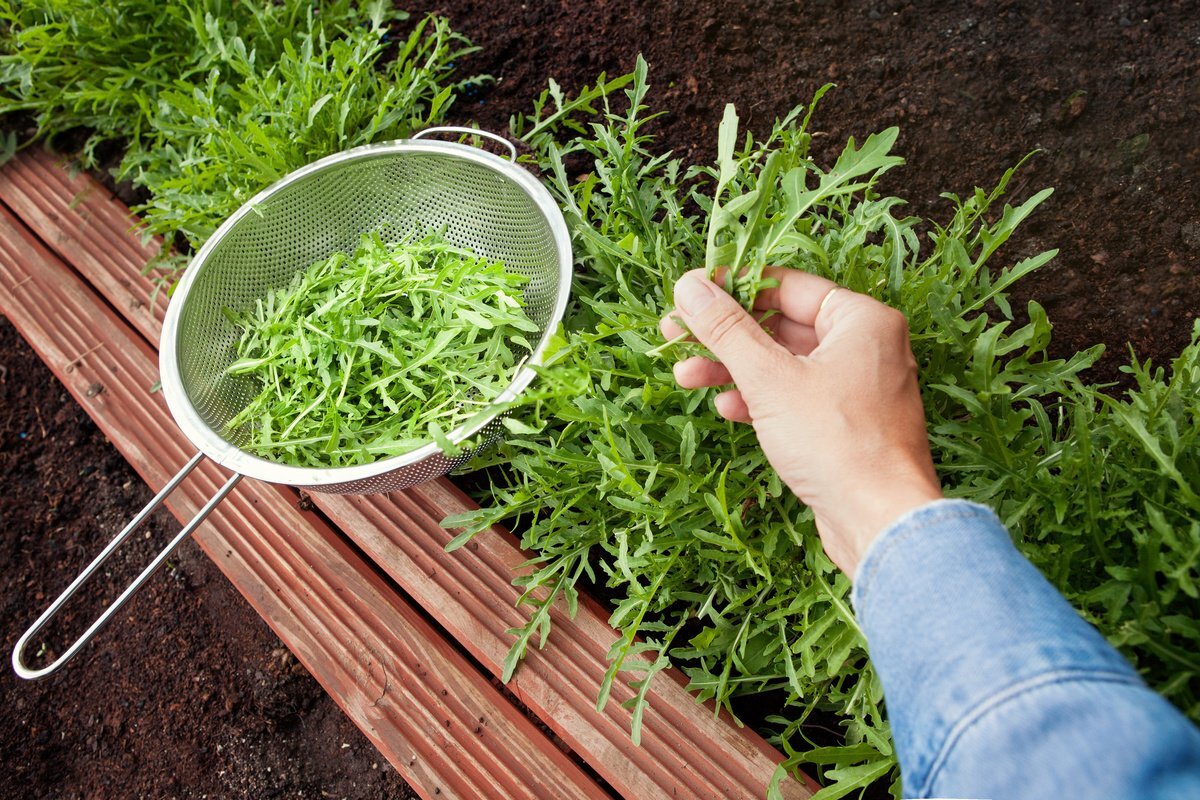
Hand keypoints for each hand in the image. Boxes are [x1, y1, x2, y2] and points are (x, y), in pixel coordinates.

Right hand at [662, 268, 941, 576]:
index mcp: (861, 320)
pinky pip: (797, 398)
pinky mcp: (847, 426)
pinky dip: (760, 400)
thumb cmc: (836, 442)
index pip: (786, 286)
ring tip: (686, 376)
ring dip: (734, 369)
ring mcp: (859, 389)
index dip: (732, 288)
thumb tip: (691, 286)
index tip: (689, 294)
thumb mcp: (769, 378)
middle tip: (676, 336)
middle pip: (781, 326)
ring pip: (785, 365)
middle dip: (725, 335)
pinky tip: (726, 408)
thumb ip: (727, 329)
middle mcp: (867, 347)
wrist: (880, 521)